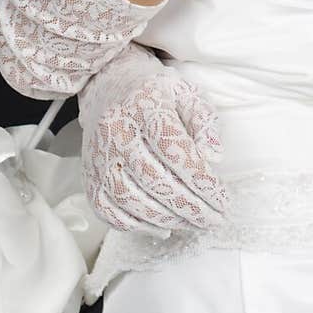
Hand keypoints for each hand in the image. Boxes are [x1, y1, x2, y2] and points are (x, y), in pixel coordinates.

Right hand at [77, 41, 229, 237]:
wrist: (108, 85)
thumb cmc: (154, 92)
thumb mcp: (186, 92)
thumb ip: (204, 121)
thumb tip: (215, 156)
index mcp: (143, 104)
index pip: (174, 149)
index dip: (201, 180)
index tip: (223, 200)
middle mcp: (116, 130)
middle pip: (153, 179)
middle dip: (190, 207)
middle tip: (214, 219)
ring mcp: (98, 155)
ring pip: (131, 199)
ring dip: (167, 219)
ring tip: (194, 223)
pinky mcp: (89, 176)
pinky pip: (109, 211)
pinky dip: (138, 225)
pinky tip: (163, 226)